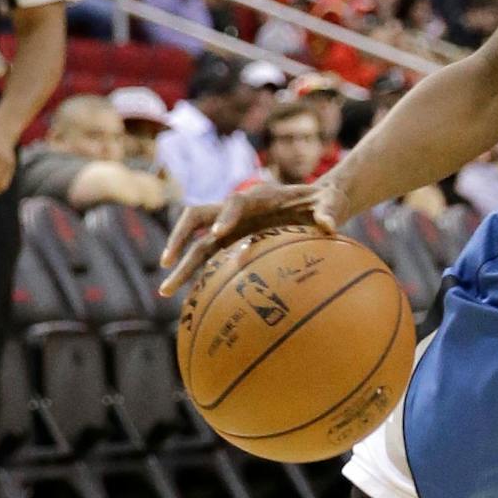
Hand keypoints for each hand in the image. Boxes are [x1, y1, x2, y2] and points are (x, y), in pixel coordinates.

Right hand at [159, 178, 349, 296]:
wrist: (318, 205)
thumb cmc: (325, 202)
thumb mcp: (332, 202)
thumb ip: (330, 210)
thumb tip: (329, 225)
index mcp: (258, 197)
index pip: (235, 202)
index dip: (226, 216)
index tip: (218, 233)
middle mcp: (236, 211)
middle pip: (197, 219)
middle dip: (180, 237)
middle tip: (167, 262)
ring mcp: (230, 228)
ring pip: (196, 244)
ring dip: (180, 265)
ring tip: (165, 292)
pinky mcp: (232, 243)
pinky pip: (209, 259)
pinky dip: (199, 276)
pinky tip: (191, 300)